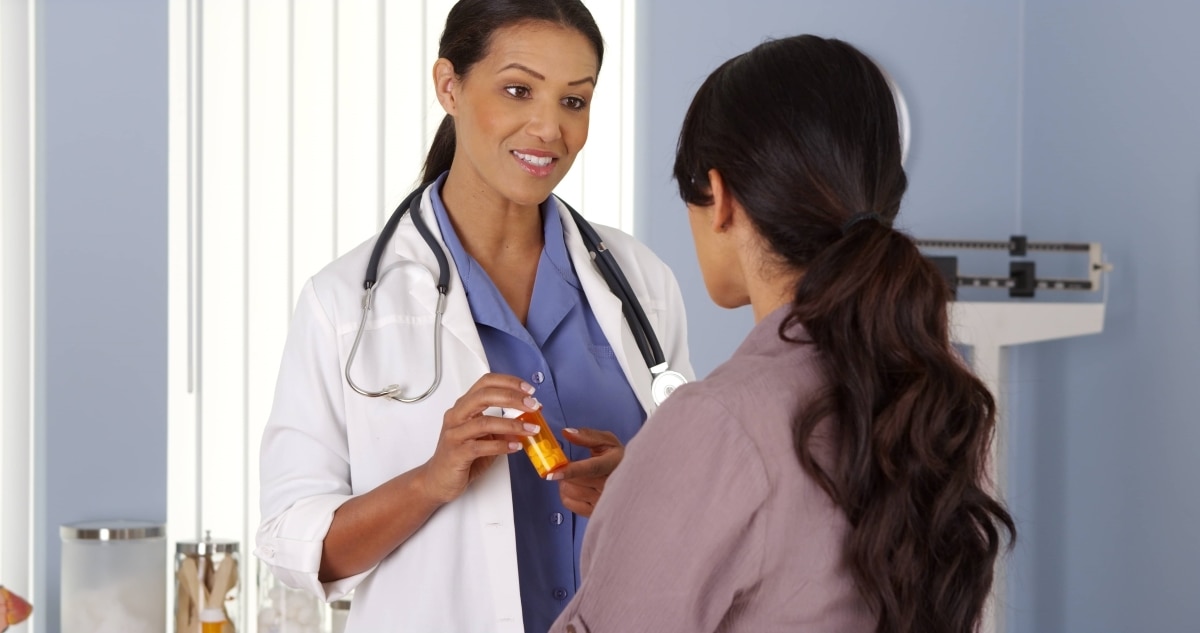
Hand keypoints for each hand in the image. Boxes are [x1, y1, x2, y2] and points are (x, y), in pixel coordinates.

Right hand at [418, 374, 541, 504]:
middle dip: (512, 398)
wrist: (438, 480)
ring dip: (512, 424)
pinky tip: (515, 446)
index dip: (508, 382)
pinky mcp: (456, 453)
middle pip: (484, 395)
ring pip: (484, 422)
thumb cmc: (460, 456)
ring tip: (530, 429)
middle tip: (532, 405)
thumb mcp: (485, 438)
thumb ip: (502, 428)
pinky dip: (502, 445)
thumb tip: (527, 421)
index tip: (529, 389)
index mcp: (464, 406)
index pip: (486, 383)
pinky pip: (482, 446)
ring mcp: (455, 434)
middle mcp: (457, 416)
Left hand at [552, 428, 624, 517]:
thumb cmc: (616, 457)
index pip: (591, 468)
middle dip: (565, 472)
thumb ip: (587, 436)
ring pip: (571, 492)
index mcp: (614, 464)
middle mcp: (610, 485)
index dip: (571, 470)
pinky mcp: (595, 512)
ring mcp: (603, 501)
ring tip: (572, 476)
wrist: (631, 478)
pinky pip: (570, 504)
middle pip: (576, 481)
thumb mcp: (607, 441)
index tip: (553, 472)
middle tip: (566, 465)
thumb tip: (566, 433)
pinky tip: (574, 487)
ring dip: (565, 482)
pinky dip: (565, 494)